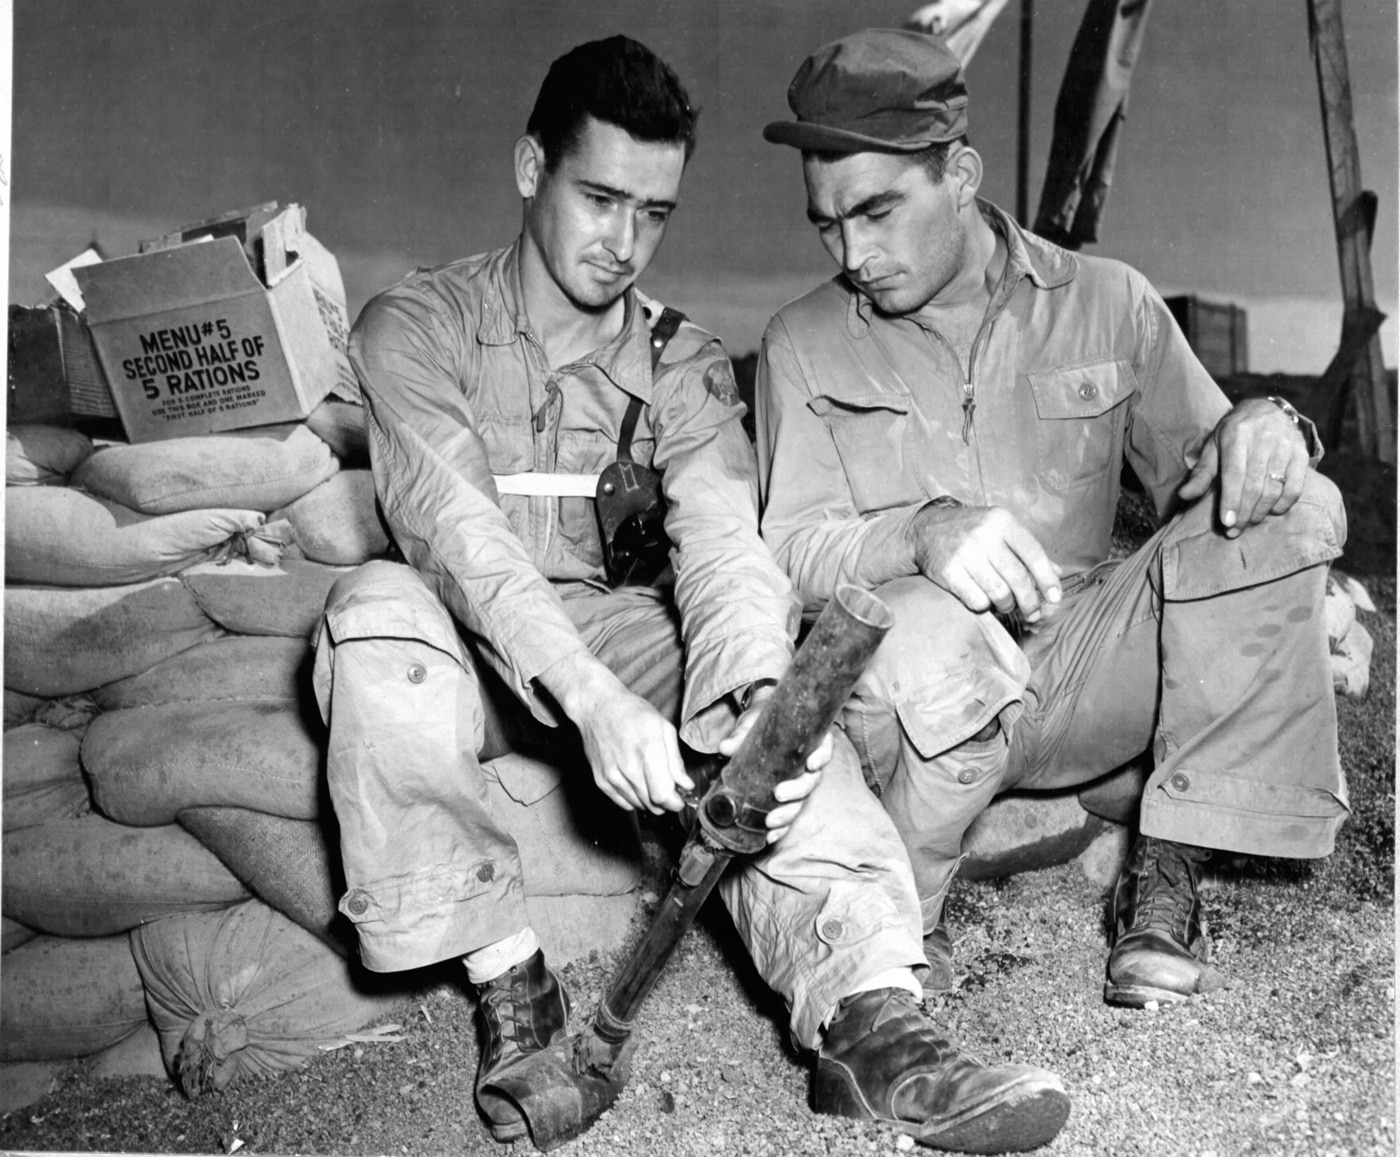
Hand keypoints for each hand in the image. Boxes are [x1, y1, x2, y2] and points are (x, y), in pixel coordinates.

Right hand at [541, 652, 692, 813]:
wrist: (597, 707)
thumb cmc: (632, 713)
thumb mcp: (663, 727)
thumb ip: (675, 760)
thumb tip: (686, 785)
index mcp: (648, 750)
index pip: (663, 794)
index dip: (676, 802)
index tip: (680, 799)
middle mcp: (628, 767)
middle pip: (652, 804)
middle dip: (666, 803)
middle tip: (669, 789)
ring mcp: (612, 776)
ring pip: (639, 806)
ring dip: (650, 801)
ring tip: (652, 782)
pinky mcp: (601, 781)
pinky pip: (623, 804)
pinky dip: (634, 799)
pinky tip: (637, 783)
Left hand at [719, 683, 827, 844]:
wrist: (757, 724)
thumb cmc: (761, 719)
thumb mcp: (753, 721)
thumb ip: (741, 733)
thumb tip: (726, 747)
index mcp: (809, 742)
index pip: (824, 749)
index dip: (821, 758)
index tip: (811, 764)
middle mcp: (808, 765)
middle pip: (811, 781)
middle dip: (797, 792)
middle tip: (778, 794)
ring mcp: (797, 782)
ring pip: (800, 802)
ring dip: (788, 814)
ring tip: (770, 822)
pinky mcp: (785, 797)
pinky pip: (787, 814)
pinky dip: (781, 828)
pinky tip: (770, 837)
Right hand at [907, 502, 1062, 619]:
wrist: (927, 529)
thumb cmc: (972, 532)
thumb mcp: (1001, 531)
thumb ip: (1028, 551)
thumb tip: (1057, 574)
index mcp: (1002, 521)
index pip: (1033, 554)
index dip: (1047, 581)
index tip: (1055, 599)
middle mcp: (984, 535)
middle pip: (1018, 579)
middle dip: (1029, 602)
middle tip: (1032, 613)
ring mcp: (964, 554)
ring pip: (999, 593)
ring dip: (1007, 606)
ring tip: (1005, 605)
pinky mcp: (948, 572)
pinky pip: (977, 600)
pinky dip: (985, 606)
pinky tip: (984, 600)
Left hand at [1177, 398, 1308, 536]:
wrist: (1268, 409)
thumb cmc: (1234, 433)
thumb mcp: (1213, 446)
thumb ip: (1201, 472)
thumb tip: (1184, 495)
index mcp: (1237, 435)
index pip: (1235, 474)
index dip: (1231, 500)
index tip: (1227, 523)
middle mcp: (1264, 439)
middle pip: (1255, 485)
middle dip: (1244, 512)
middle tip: (1235, 531)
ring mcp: (1286, 446)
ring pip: (1275, 488)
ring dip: (1261, 511)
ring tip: (1249, 522)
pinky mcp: (1302, 454)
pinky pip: (1295, 487)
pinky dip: (1284, 504)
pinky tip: (1272, 511)